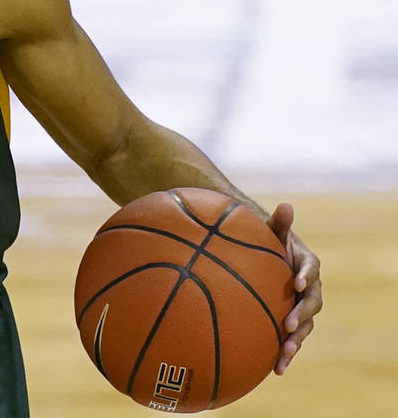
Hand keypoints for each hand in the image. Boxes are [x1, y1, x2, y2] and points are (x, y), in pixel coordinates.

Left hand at [267, 202, 322, 374]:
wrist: (262, 258)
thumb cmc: (266, 242)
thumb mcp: (272, 231)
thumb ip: (279, 222)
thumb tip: (286, 205)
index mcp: (305, 265)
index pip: (310, 270)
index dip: (305, 276)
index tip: (296, 283)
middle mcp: (308, 288)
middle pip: (311, 304)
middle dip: (302, 316)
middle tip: (289, 325)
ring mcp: (301, 307)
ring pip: (305, 327)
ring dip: (296, 341)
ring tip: (285, 353)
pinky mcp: (290, 322)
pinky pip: (291, 338)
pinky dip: (285, 353)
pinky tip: (275, 369)